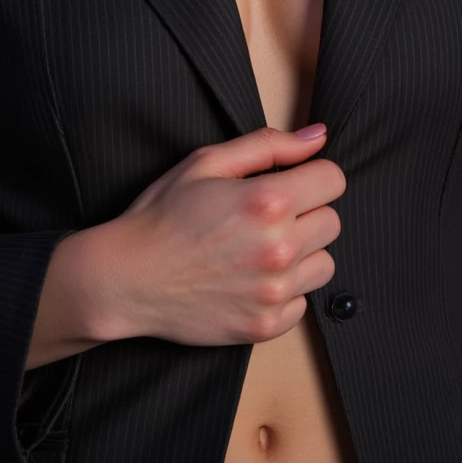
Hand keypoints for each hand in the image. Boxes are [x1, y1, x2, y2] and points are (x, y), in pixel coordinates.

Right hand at [99, 125, 344, 346]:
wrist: (128, 277)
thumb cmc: (164, 214)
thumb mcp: (208, 162)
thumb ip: (270, 144)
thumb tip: (319, 136)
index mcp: (268, 202)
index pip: (334, 180)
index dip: (313, 176)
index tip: (292, 182)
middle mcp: (279, 249)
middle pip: (332, 222)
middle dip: (307, 213)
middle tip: (266, 216)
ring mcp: (274, 292)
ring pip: (324, 264)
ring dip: (302, 254)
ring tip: (261, 248)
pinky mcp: (265, 326)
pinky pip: (303, 304)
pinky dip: (284, 291)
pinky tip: (251, 278)